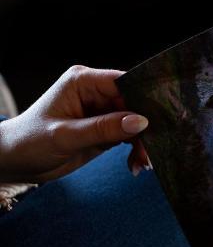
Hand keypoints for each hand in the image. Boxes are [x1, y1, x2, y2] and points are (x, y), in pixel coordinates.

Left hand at [0, 64, 150, 182]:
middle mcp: (95, 93)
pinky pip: (129, 136)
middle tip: (152, 151)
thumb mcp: (66, 136)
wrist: (16, 162)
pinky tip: (136, 164)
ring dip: (143, 142)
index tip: (163, 118)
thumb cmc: (30, 142)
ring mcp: (101, 111)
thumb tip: (141, 121)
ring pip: (135, 122)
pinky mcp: (104, 129)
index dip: (144, 98)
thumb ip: (103, 128)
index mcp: (83, 82)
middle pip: (134, 104)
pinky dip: (135, 150)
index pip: (123, 82)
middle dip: (146, 127)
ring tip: (144, 163)